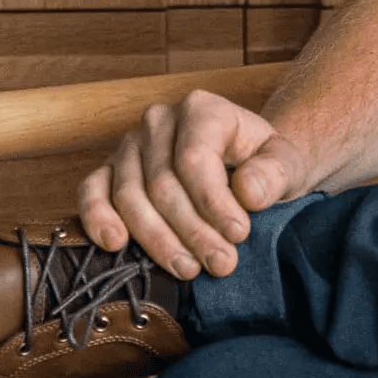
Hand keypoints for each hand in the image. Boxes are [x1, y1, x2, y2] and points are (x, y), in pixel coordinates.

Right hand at [77, 92, 312, 279]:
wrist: (247, 161)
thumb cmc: (265, 162)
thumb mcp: (286, 162)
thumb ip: (275, 173)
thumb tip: (248, 193)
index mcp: (202, 108)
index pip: (196, 160)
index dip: (214, 202)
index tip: (239, 234)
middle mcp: (159, 121)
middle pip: (163, 185)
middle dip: (192, 231)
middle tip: (220, 264)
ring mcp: (129, 144)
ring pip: (131, 197)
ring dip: (158, 240)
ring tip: (189, 268)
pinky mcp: (109, 169)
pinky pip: (91, 192)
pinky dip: (98, 219)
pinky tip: (116, 245)